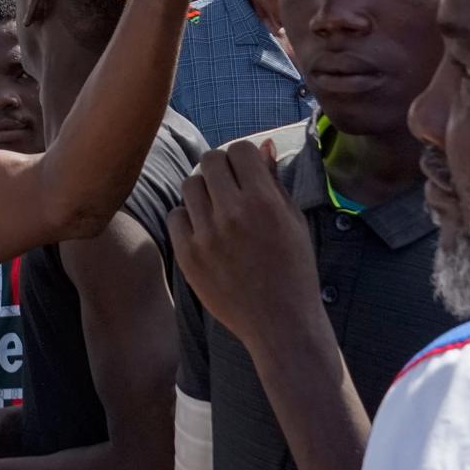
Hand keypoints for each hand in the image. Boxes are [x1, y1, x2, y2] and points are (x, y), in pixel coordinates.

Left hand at [169, 140, 315, 349]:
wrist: (281, 324)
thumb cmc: (294, 270)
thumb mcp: (294, 222)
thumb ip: (274, 181)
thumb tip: (264, 145)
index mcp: (264, 202)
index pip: (240, 149)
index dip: (244, 157)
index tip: (247, 171)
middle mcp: (232, 214)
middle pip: (209, 160)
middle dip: (221, 168)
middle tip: (230, 187)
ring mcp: (206, 235)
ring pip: (189, 185)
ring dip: (203, 191)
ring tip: (219, 211)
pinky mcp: (187, 255)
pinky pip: (175, 215)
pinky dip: (188, 219)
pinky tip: (205, 232)